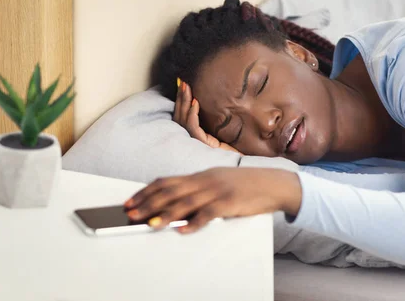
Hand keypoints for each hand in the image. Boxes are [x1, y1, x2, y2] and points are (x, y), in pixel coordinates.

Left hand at [123, 167, 301, 232]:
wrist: (273, 183)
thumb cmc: (245, 185)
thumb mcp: (219, 182)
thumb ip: (199, 189)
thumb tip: (175, 204)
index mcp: (201, 175)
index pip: (167, 181)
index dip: (146, 191)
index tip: (131, 201)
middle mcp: (206, 181)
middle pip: (171, 191)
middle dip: (148, 203)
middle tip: (130, 213)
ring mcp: (218, 191)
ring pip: (186, 202)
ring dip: (165, 214)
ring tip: (150, 223)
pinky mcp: (230, 203)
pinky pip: (209, 214)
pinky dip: (194, 222)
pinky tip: (182, 230)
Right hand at [174, 79, 240, 153]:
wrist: (241, 159)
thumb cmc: (233, 145)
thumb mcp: (223, 127)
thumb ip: (216, 117)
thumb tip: (215, 97)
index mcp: (196, 134)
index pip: (184, 115)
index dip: (182, 101)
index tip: (183, 86)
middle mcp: (192, 138)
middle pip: (180, 115)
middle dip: (181, 97)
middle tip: (182, 82)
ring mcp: (196, 141)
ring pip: (183, 119)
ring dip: (185, 102)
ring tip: (186, 88)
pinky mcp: (202, 144)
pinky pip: (193, 127)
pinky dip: (193, 114)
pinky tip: (195, 103)